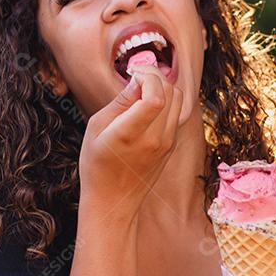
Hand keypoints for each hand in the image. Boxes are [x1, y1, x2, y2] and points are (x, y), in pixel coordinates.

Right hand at [79, 67, 183, 217]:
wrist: (113, 201)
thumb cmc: (96, 165)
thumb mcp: (96, 128)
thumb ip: (119, 102)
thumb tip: (136, 80)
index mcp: (131, 134)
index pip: (156, 96)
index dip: (147, 76)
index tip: (132, 74)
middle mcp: (155, 139)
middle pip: (171, 92)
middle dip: (155, 76)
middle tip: (136, 77)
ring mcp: (167, 143)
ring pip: (179, 100)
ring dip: (163, 87)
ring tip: (142, 89)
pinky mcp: (172, 146)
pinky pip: (178, 113)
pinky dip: (167, 101)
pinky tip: (148, 104)